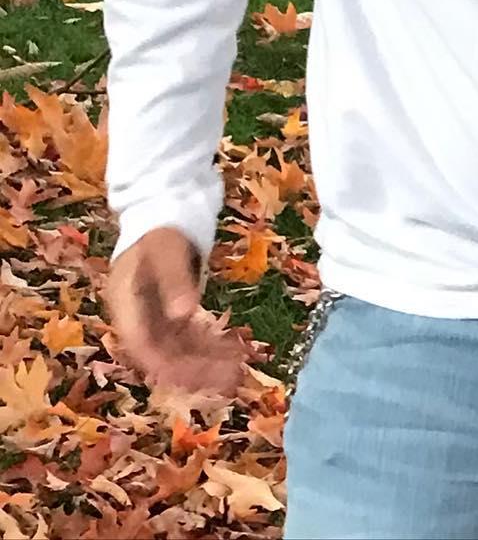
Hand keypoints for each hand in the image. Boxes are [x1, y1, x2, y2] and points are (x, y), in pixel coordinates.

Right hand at [105, 227, 245, 396]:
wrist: (162, 209)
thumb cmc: (161, 227)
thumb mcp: (167, 249)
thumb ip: (175, 280)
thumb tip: (184, 315)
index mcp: (125, 303)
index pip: (142, 344)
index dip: (166, 364)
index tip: (196, 376)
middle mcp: (138, 316)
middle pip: (163, 353)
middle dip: (196, 370)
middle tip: (231, 380)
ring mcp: (155, 315)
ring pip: (180, 350)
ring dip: (207, 363)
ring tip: (239, 374)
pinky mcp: (172, 311)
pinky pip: (190, 336)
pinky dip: (211, 345)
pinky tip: (234, 352)